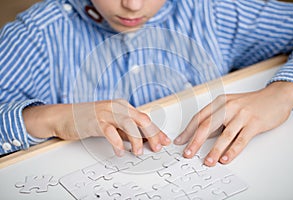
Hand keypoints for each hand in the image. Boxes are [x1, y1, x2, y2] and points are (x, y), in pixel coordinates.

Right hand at [23, 99, 170, 155]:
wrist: (64, 116)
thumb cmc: (89, 119)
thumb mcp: (111, 124)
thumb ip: (125, 131)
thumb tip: (141, 142)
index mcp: (123, 106)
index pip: (145, 118)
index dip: (156, 131)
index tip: (164, 141)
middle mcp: (117, 107)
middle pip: (141, 119)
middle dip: (152, 134)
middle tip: (157, 147)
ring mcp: (106, 113)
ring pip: (129, 124)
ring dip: (137, 140)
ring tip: (138, 152)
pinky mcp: (96, 121)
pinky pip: (110, 132)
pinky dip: (117, 143)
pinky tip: (120, 151)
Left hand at [174, 82, 292, 165]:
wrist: (275, 97)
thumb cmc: (250, 103)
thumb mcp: (230, 106)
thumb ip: (217, 120)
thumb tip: (202, 136)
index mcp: (220, 102)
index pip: (199, 117)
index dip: (188, 131)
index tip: (180, 141)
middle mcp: (228, 107)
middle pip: (207, 125)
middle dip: (195, 141)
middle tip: (188, 153)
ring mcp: (242, 115)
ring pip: (224, 135)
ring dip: (214, 150)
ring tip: (208, 161)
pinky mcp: (254, 123)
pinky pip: (241, 140)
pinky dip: (232, 151)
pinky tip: (225, 158)